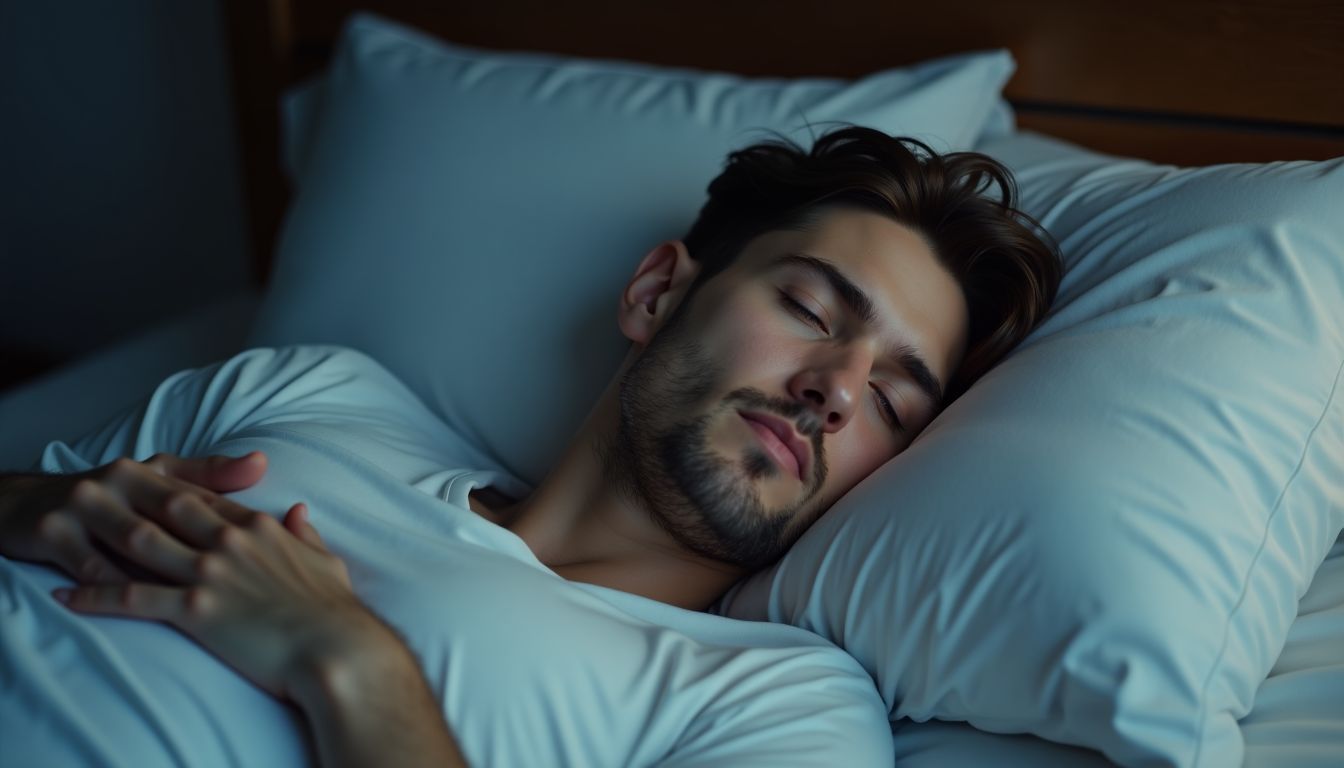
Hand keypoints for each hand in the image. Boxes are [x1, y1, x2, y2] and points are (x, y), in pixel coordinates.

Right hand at [0, 452, 274, 583]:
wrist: (22, 506)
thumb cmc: (108, 498)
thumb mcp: (153, 479)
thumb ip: (208, 475)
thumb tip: (262, 462)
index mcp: (149, 470)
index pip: (200, 497)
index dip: (237, 522)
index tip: (273, 549)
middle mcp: (117, 481)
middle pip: (173, 517)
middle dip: (213, 550)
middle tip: (251, 579)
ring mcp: (84, 506)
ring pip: (135, 544)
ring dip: (172, 574)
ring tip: (208, 601)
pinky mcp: (54, 533)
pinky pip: (92, 568)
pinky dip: (117, 591)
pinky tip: (143, 608)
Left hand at [53, 503, 394, 701]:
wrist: (336, 648)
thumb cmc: (336, 611)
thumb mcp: (327, 561)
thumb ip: (307, 534)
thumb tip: (300, 511)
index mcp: (258, 528)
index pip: (208, 498)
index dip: (174, 486)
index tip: (149, 481)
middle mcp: (228, 541)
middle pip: (168, 506)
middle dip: (130, 491)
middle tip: (99, 482)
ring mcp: (209, 572)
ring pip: (142, 542)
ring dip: (101, 532)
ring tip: (72, 526)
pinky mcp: (195, 609)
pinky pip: (134, 598)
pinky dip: (96, 594)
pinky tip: (69, 595)